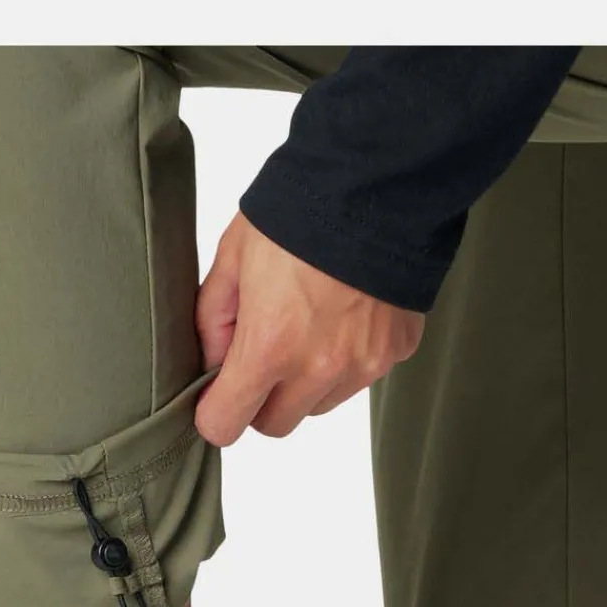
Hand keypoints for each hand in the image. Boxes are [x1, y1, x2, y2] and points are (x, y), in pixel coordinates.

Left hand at [194, 212, 424, 446]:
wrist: (377, 182)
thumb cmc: (298, 214)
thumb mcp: (233, 257)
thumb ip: (213, 319)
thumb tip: (211, 363)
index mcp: (269, 347)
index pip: (226, 425)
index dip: (215, 413)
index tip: (216, 397)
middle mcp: (318, 368)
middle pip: (275, 424)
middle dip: (261, 400)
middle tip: (262, 356)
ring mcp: (362, 364)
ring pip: (319, 405)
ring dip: (306, 383)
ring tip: (308, 325)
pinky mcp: (395, 352)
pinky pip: (359, 377)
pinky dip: (347, 359)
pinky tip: (344, 314)